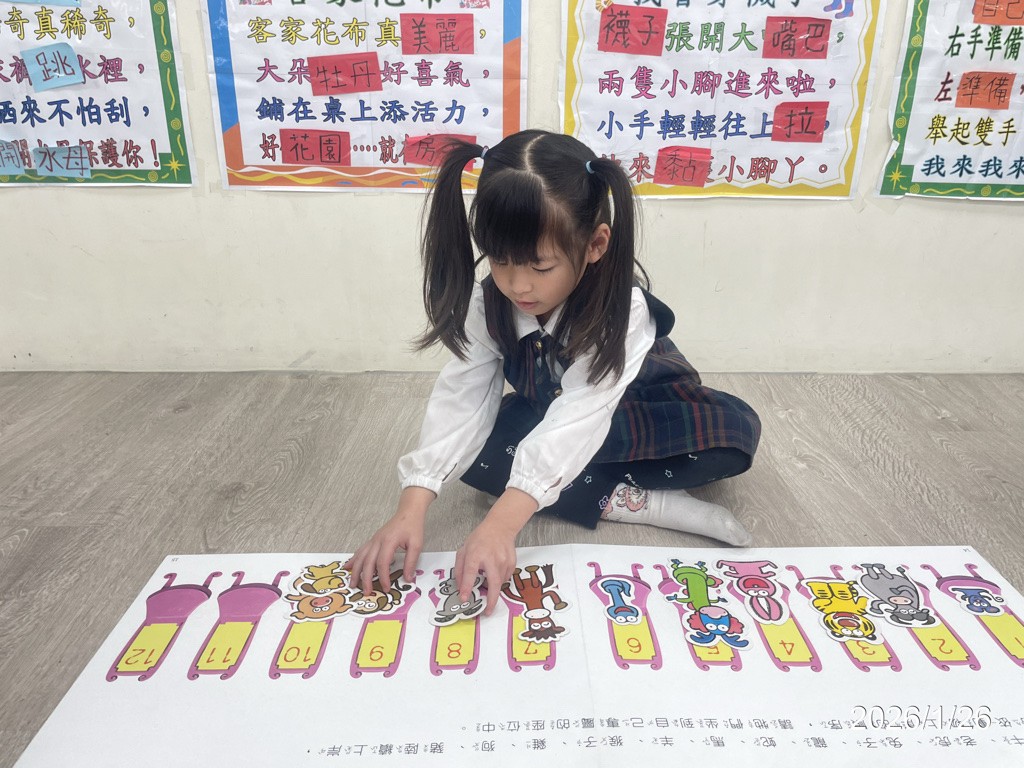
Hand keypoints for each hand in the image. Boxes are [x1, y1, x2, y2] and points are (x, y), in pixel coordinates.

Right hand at [344, 486, 433, 593]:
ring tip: (352, 583)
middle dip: (365, 578)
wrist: (408, 511)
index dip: (383, 577)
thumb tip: (407, 578)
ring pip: (361, 557)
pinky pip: (361, 550)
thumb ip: (410, 562)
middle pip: (368, 562)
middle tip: (366, 592)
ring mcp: (374, 539)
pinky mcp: (373, 540)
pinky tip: (348, 566)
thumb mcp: (416, 544)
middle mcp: (378, 540)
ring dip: (355, 571)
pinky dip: (354, 559)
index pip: (382, 563)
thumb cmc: (412, 526)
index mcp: (389, 541)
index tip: (386, 588)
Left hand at [454, 488, 536, 614]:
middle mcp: (491, 558)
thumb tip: (460, 586)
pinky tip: (495, 572)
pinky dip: (499, 580)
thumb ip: (459, 568)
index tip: (464, 597)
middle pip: (493, 582)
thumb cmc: (480, 538)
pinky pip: (505, 577)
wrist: (500, 527)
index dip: (466, 586)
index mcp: (475, 554)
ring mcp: (504, 561)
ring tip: (487, 580)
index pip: (470, 572)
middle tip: (487, 611)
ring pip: (499, 582)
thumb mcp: (464, 549)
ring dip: (493, 587)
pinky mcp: (512, 563)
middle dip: (491, 600)